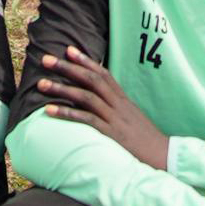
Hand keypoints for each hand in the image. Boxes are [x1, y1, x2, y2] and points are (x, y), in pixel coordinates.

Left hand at [34, 46, 172, 169]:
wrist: (163, 156)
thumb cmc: (145, 139)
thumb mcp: (131, 118)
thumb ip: (116, 108)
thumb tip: (99, 102)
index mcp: (123, 99)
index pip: (103, 73)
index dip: (86, 60)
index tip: (69, 50)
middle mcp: (118, 104)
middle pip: (91, 79)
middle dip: (68, 68)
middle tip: (46, 59)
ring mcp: (114, 118)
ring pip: (85, 96)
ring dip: (62, 88)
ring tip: (41, 83)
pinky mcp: (111, 134)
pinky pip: (86, 120)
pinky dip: (66, 113)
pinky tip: (49, 110)